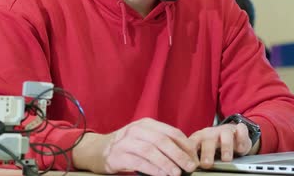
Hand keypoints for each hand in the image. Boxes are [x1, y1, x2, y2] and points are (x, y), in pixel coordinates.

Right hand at [72, 118, 198, 175]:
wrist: (99, 150)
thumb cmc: (128, 146)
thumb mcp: (145, 138)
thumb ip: (162, 143)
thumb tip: (186, 156)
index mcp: (147, 124)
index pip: (171, 132)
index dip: (185, 145)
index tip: (194, 157)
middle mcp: (136, 130)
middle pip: (162, 141)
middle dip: (179, 155)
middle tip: (190, 166)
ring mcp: (126, 142)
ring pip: (151, 151)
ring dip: (166, 163)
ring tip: (177, 173)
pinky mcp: (118, 155)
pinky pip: (139, 162)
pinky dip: (153, 169)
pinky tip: (162, 175)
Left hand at [188, 123, 254, 168]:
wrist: (231, 134)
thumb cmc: (214, 146)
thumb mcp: (202, 150)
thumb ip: (196, 157)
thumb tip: (188, 169)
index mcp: (199, 138)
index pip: (191, 144)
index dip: (190, 154)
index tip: (191, 165)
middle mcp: (211, 133)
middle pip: (208, 139)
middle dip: (207, 152)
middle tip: (206, 164)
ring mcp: (225, 130)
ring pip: (225, 135)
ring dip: (226, 147)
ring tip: (226, 159)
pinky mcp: (239, 130)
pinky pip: (241, 130)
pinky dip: (241, 138)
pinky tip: (240, 148)